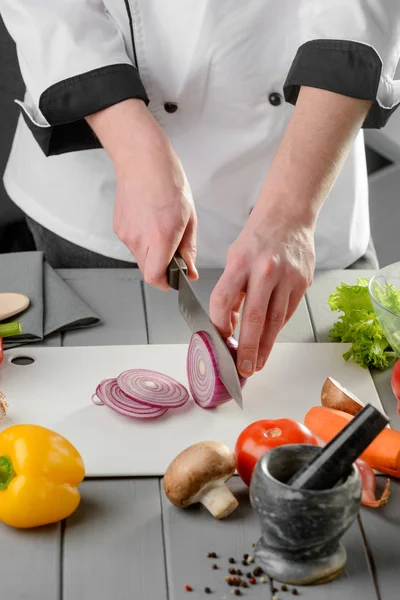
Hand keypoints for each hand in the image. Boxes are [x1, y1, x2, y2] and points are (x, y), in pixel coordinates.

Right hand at [87, 100, 197, 289]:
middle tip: (174, 250)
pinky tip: (150, 220)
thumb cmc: (168, 180)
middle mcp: (139, 238)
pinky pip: (133, 243)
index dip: (166, 283)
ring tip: (162, 227)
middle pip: (148, 270)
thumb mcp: (190, 217)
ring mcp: (126, 234)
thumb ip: (188, 249)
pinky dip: (144, 240)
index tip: (175, 280)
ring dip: (153, 252)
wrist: (141, 159)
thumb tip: (189, 270)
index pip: (155, 277)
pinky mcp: (118, 227)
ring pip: (140, 257)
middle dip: (162, 267)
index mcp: (160, 236)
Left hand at [210, 86, 371, 377]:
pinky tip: (270, 342)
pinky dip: (277, 329)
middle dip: (247, 348)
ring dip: (265, 346)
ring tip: (256, 364)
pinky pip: (287, 313)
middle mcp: (265, 271)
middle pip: (254, 317)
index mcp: (241, 262)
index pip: (224, 299)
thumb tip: (227, 325)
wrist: (289, 218)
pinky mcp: (303, 283)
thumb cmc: (258, 238)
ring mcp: (287, 278)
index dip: (220, 324)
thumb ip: (230, 290)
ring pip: (275, 320)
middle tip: (243, 369)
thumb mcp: (235, 257)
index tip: (219, 341)